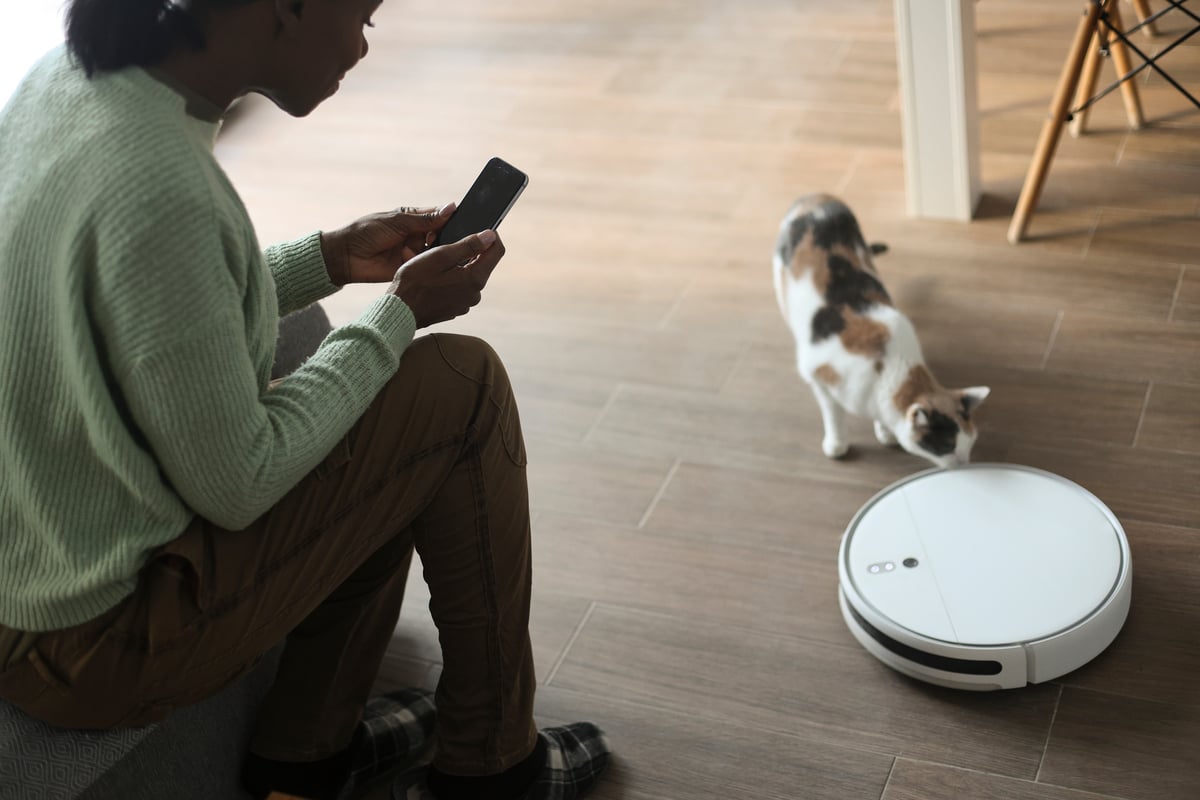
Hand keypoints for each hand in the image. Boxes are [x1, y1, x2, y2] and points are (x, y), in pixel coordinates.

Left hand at [320, 205, 455, 285]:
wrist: (347, 257)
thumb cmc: (367, 232)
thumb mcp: (398, 221)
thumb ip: (425, 218)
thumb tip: (452, 207)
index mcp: (415, 219)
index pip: (442, 217)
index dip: (455, 218)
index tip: (472, 221)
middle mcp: (418, 236)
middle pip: (444, 236)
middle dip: (452, 238)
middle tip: (465, 240)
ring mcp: (416, 253)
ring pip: (438, 253)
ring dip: (442, 253)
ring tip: (452, 253)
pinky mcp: (412, 269)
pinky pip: (428, 268)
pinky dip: (432, 267)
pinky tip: (439, 266)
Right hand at [390, 230, 504, 327]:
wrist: (399, 312)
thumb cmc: (414, 283)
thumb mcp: (440, 256)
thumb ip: (468, 245)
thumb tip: (490, 236)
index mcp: (475, 279)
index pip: (497, 251)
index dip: (491, 236)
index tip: (480, 228)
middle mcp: (475, 293)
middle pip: (481, 263)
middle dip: (467, 250)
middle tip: (443, 244)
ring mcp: (465, 303)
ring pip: (467, 275)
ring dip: (455, 265)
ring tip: (431, 261)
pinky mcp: (455, 308)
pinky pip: (458, 287)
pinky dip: (449, 278)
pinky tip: (431, 277)